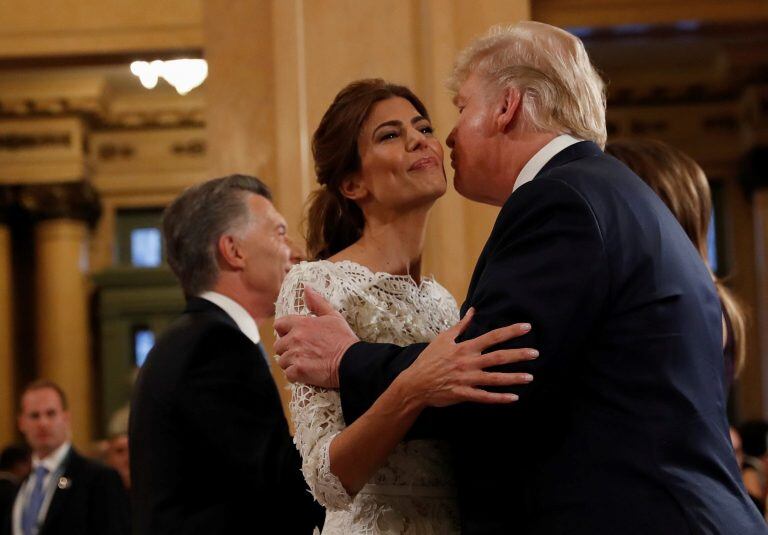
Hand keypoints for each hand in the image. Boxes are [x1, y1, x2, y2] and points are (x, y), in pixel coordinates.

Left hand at [274, 286, 358, 386]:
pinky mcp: (298, 371)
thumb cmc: (343, 339)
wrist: (352, 361)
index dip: (285, 331)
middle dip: (287, 349)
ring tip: (306, 362)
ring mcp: (295, 355)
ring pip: (282, 361)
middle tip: (302, 352)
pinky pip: (288, 374)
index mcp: (301, 324)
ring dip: (291, 363)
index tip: (294, 336)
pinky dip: (295, 375)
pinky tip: (307, 373)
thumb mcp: (333, 316)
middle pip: (278, 345)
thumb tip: (306, 288)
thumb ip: (317, 302)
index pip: (279, 325)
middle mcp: (295, 338)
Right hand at [395, 308, 536, 407]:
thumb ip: (461, 326)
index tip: (526, 328)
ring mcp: (467, 379)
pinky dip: (499, 398)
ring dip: (513, 378)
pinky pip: (485, 397)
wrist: (415, 383)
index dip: (510, 332)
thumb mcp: (443, 338)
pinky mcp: (464, 394)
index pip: (492, 337)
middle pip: (498, 357)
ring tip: (530, 377)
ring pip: (494, 379)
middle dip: (518, 355)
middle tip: (536, 353)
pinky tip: (513, 398)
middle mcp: (469, 362)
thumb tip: (473, 311)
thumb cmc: (429, 359)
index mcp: (465, 347)